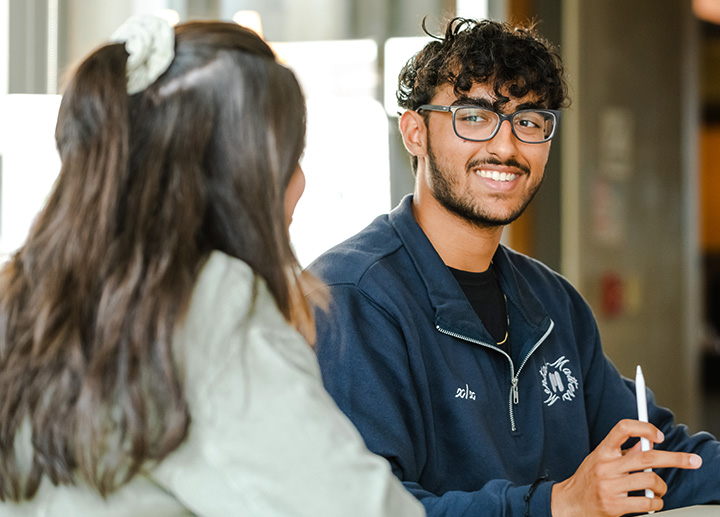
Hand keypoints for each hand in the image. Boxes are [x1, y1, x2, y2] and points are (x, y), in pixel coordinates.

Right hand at [551, 419, 701, 516]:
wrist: (570, 503)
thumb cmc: (588, 479)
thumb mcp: (601, 459)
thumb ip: (624, 451)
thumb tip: (647, 442)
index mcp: (603, 451)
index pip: (623, 429)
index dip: (644, 429)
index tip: (659, 436)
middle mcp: (606, 466)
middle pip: (647, 457)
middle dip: (675, 459)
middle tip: (692, 461)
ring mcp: (609, 486)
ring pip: (650, 481)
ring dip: (662, 486)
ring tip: (658, 489)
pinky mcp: (614, 505)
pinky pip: (647, 502)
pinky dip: (656, 502)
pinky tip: (651, 501)